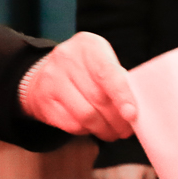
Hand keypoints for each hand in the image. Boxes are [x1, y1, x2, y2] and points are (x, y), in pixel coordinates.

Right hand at [19, 33, 137, 138]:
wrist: (45, 71)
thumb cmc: (83, 67)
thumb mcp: (101, 60)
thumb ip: (117, 78)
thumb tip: (134, 108)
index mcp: (87, 45)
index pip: (107, 73)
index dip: (122, 96)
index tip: (131, 115)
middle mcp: (66, 59)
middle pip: (97, 98)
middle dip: (116, 119)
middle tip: (126, 129)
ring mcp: (52, 80)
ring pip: (85, 115)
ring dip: (103, 129)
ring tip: (112, 132)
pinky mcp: (43, 101)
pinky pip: (71, 124)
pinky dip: (87, 130)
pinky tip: (93, 128)